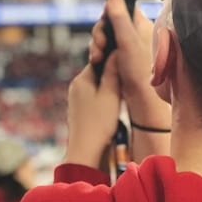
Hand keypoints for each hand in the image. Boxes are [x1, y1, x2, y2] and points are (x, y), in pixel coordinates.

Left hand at [64, 54, 120, 168]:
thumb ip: (113, 71)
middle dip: (112, 76)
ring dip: (109, 88)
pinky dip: (105, 98)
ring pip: (97, 85)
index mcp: (81, 79)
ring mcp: (76, 99)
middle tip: (125, 84)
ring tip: (120, 98)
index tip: (125, 65)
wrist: (86, 151)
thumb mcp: (111, 94)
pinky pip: (94, 97)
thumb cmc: (99, 123)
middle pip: (98, 72)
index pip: (99, 59)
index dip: (113, 60)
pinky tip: (112, 109)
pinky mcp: (80, 110)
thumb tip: (116, 51)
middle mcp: (76, 86)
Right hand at [90, 0, 170, 128]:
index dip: (108, 15)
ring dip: (97, 45)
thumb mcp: (127, 42)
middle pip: (110, 23)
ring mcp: (130, 48)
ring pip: (107, 38)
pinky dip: (99, 54)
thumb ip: (120, 19)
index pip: (122, 8)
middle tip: (98, 47)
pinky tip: (96, 63)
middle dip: (99, 34)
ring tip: (96, 58)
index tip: (103, 27)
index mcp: (142, 25)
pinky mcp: (123, 60)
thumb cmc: (140, 72)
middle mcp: (137, 34)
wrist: (144, 102)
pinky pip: (106, 51)